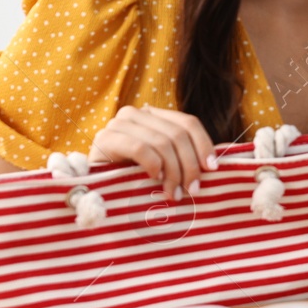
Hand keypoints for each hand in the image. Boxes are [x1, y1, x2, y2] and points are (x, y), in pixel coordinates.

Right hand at [89, 105, 216, 199]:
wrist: (93, 186)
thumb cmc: (132, 176)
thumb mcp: (162, 163)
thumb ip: (181, 156)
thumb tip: (213, 166)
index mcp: (154, 115)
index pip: (188, 123)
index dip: (204, 145)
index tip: (213, 169)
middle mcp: (136, 114)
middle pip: (178, 134)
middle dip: (189, 165)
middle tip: (193, 189)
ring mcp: (119, 124)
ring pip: (162, 142)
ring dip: (173, 171)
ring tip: (174, 193)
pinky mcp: (105, 139)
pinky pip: (140, 148)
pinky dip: (153, 165)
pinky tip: (154, 179)